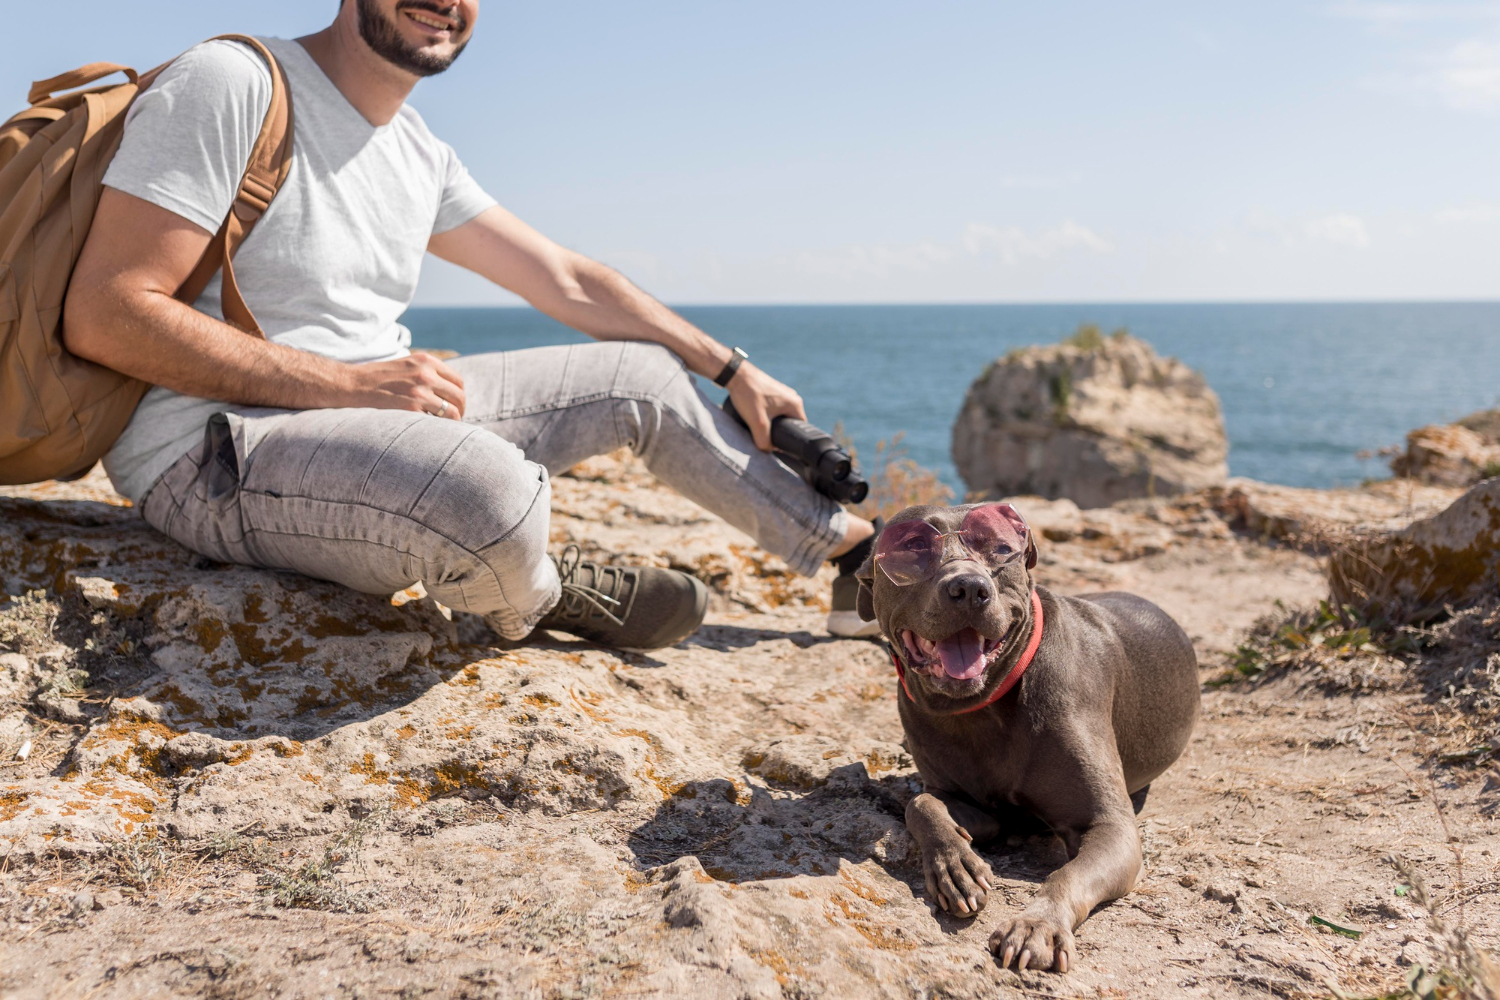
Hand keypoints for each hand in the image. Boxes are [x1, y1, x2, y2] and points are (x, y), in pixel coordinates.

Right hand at [341, 352, 465, 418]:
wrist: (353, 384)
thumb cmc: (379, 378)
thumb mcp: (407, 365)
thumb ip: (427, 372)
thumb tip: (448, 392)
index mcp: (426, 361)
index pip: (458, 381)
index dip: (459, 396)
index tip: (455, 405)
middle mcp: (426, 374)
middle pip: (459, 396)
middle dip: (460, 410)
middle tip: (455, 420)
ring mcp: (419, 391)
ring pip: (451, 412)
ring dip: (452, 422)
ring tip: (447, 429)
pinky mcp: (411, 408)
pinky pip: (435, 422)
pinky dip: (437, 428)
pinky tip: (430, 431)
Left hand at [725, 363, 805, 451]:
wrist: (735, 374)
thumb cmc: (748, 394)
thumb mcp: (757, 422)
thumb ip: (764, 440)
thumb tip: (768, 450)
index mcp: (795, 404)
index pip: (800, 429)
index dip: (791, 440)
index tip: (779, 446)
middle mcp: (792, 397)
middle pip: (790, 423)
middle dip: (779, 432)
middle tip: (766, 438)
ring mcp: (782, 393)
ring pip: (780, 416)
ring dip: (771, 424)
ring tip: (758, 427)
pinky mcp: (772, 392)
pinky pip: (774, 409)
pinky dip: (767, 415)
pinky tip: (756, 418)